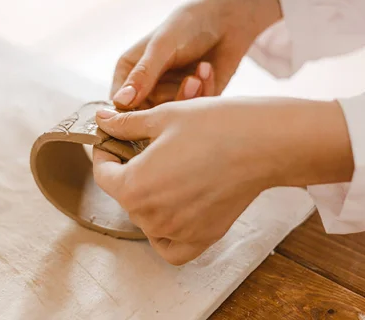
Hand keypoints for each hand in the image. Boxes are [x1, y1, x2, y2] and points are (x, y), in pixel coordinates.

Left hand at [93, 97, 353, 264]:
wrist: (264, 143)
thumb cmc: (213, 125)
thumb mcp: (162, 117)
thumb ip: (125, 124)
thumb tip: (100, 119)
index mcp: (134, 186)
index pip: (103, 174)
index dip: (105, 154)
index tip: (113, 142)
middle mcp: (151, 216)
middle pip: (125, 196)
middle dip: (130, 172)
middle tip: (145, 150)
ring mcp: (177, 231)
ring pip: (146, 219)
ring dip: (149, 198)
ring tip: (166, 172)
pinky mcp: (203, 238)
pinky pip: (171, 246)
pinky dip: (166, 233)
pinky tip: (173, 210)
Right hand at [110, 0, 280, 109]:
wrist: (226, 19)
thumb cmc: (188, 25)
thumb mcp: (162, 46)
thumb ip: (143, 75)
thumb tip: (120, 101)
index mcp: (127, 72)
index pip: (120, 105)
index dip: (131, 114)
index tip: (153, 108)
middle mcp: (145, 87)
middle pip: (148, 115)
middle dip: (171, 100)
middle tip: (191, 81)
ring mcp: (169, 95)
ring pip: (173, 116)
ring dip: (190, 95)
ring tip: (202, 69)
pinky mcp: (192, 102)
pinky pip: (193, 111)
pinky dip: (204, 92)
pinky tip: (208, 69)